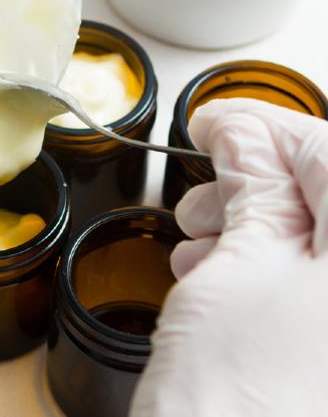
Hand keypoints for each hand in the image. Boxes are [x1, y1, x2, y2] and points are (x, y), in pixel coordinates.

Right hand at [131, 98, 327, 415]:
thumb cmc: (241, 405)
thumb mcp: (238, 270)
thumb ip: (253, 187)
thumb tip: (239, 133)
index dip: (265, 129)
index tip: (212, 125)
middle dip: (262, 184)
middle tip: (201, 199)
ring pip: (325, 244)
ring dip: (261, 230)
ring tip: (199, 250)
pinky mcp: (326, 352)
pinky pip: (318, 289)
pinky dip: (273, 273)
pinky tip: (220, 284)